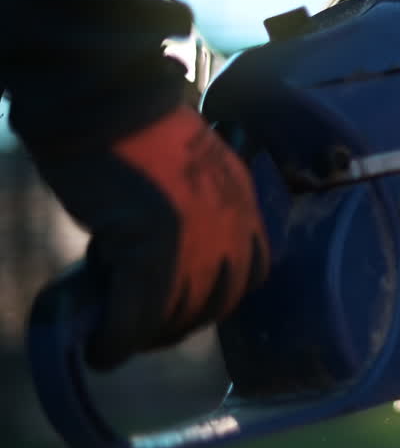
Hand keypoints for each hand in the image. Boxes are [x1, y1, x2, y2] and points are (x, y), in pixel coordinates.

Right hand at [35, 106, 266, 369]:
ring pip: (179, 314)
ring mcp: (196, 240)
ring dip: (149, 335)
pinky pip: (139, 315)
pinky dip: (118, 340)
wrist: (103, 98)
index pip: (252, 270)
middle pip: (218, 301)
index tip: (187, 303)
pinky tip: (100, 349)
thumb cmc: (132, 123)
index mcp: (242, 199)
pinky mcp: (152, 251)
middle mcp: (231, 224)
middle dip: (182, 322)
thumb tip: (165, 244)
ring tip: (120, 336)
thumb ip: (191, 205)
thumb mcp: (186, 166)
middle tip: (145, 328)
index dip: (220, 296)